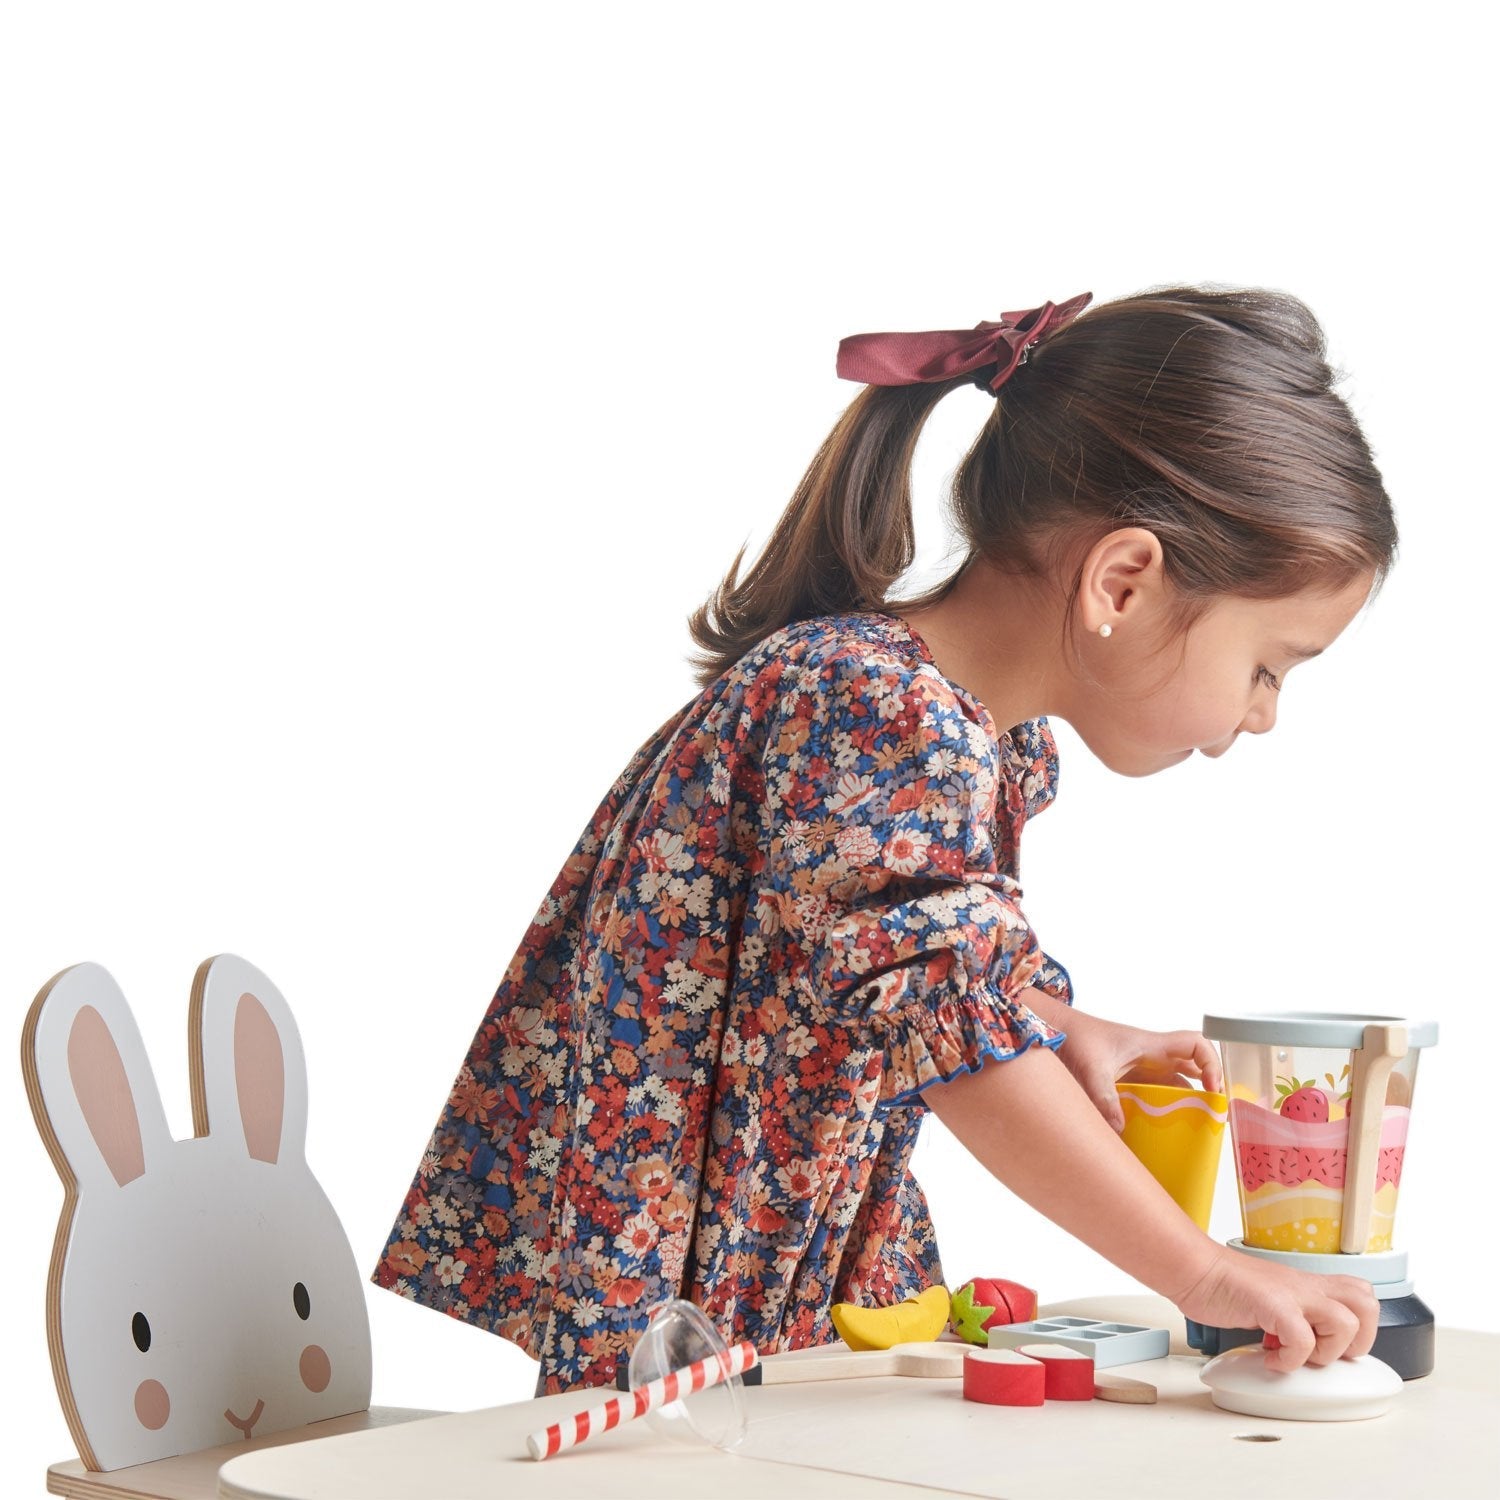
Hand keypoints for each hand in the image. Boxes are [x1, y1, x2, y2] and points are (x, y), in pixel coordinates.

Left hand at [1037, 1004, 1222, 1130]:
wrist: (1051, 1031)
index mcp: (1150, 1045)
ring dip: (1184, 1105)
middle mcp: (1150, 1056)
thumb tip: (1119, 1130)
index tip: (1212, 1088)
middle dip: (1206, 1090)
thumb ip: (1103, 1097)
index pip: (1196, 1044)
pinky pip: (1153, 1097)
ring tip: (1191, 1131)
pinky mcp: (1126, 1082)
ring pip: (1174, 1086)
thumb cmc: (1074, 1037)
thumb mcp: (1090, 1068)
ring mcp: (1140, 1069)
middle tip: (1211, 1117)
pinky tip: (1157, 1134)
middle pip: (1192, 1069)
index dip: (1212, 1063)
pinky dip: (1159, 1113)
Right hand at [1174, 1244, 1379, 1370]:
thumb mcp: (1270, 1298)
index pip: (1361, 1295)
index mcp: (1308, 1285)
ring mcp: (1292, 1294)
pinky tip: (1269, 1358)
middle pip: (1368, 1305)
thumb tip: (1298, 1349)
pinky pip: (1302, 1341)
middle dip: (1356, 1340)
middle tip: (1324, 1350)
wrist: (1194, 1269)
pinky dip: (1289, 1360)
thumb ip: (1292, 1317)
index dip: (1357, 1328)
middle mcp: (1306, 1287)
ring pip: (1346, 1323)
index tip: (1327, 1344)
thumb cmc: (1224, 1285)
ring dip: (1325, 1352)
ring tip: (1298, 1354)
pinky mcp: (1274, 1306)